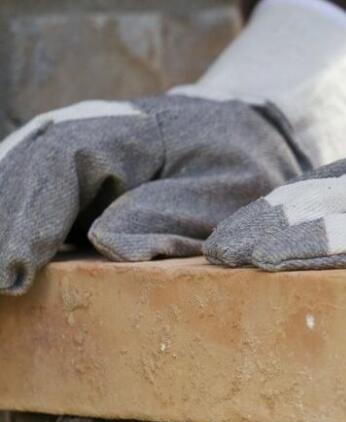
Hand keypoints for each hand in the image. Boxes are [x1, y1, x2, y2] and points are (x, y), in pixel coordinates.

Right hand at [0, 0, 345, 294]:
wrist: (242, 133)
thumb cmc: (240, 164)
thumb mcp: (232, 188)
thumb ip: (175, 214)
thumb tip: (107, 244)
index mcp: (124, 130)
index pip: (60, 165)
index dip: (32, 218)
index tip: (18, 268)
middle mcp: (83, 131)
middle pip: (24, 174)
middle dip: (8, 230)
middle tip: (2, 287)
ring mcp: (69, 150)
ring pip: (17, 182)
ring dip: (7, 226)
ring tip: (3, 280)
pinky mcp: (68, 177)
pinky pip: (30, 194)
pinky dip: (19, 224)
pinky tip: (14, 262)